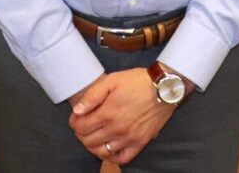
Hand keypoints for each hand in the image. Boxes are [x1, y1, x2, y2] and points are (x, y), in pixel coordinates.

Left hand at [69, 67, 188, 164]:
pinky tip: (108, 148)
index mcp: (107, 113)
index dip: (74, 122)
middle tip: (83, 125)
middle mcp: (116, 129)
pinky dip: (111, 156)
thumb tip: (77, 110)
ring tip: (94, 136)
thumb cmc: (138, 82)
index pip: (80, 127)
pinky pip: (122, 158)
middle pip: (88, 141)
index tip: (76, 117)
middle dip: (81, 133)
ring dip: (93, 146)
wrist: (164, 88)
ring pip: (102, 152)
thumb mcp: (112, 80)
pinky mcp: (140, 143)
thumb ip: (92, 96)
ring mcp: (128, 138)